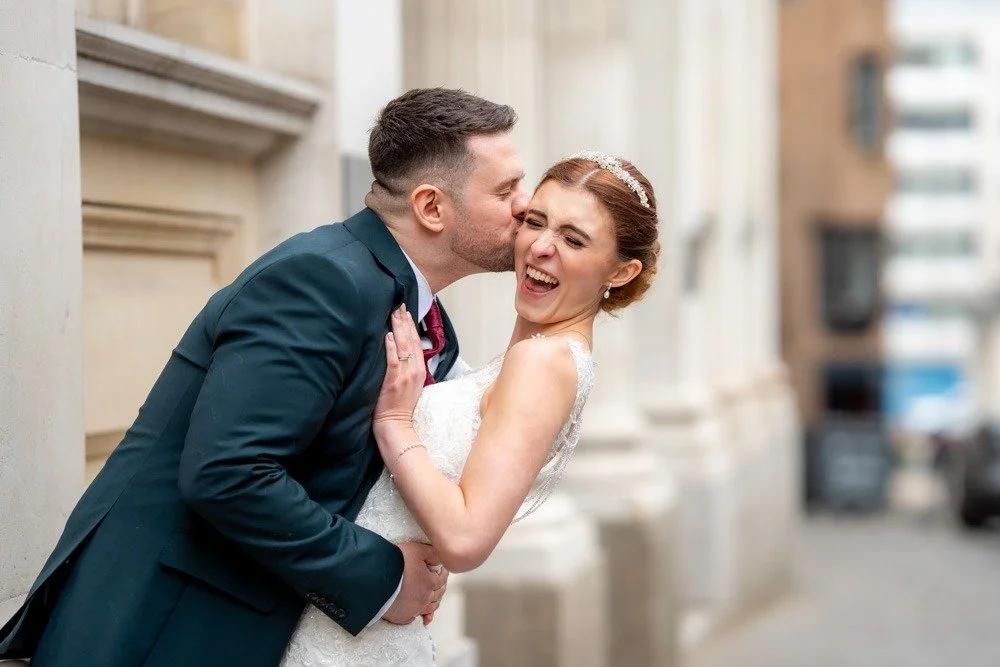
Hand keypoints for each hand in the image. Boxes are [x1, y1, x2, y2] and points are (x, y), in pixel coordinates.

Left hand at [373, 305, 425, 437]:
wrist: (396, 424)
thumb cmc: (400, 407)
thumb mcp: (412, 385)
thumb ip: (409, 369)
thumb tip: (403, 353)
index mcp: (420, 370)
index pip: (417, 343)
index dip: (412, 327)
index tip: (407, 313)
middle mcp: (414, 370)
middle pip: (411, 340)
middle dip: (405, 321)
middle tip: (399, 305)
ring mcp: (404, 374)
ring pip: (403, 346)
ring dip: (398, 328)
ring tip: (394, 313)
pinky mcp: (393, 380)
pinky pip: (393, 359)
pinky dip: (390, 346)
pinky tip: (387, 335)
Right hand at [383, 542, 448, 625]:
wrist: (374, 577)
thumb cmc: (395, 563)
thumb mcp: (417, 550)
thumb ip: (432, 553)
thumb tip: (441, 559)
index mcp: (430, 583)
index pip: (441, 580)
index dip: (443, 574)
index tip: (441, 571)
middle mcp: (424, 598)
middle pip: (436, 595)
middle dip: (439, 589)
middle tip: (439, 586)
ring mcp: (413, 609)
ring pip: (427, 609)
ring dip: (431, 605)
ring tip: (432, 603)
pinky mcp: (400, 616)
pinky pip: (411, 618)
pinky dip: (415, 616)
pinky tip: (415, 615)